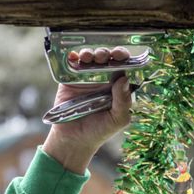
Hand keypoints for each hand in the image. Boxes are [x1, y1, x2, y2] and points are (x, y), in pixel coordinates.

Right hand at [43, 47, 132, 172]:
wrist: (74, 140)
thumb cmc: (100, 131)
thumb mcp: (118, 119)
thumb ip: (123, 101)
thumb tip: (124, 79)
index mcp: (117, 87)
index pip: (123, 67)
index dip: (122, 57)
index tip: (120, 55)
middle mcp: (103, 80)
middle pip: (106, 59)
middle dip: (105, 53)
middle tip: (102, 57)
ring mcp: (85, 79)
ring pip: (89, 58)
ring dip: (90, 53)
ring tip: (88, 57)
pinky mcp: (69, 81)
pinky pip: (71, 64)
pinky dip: (73, 56)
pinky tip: (75, 56)